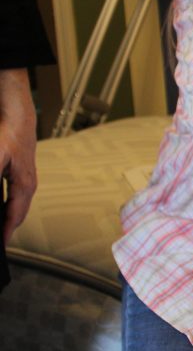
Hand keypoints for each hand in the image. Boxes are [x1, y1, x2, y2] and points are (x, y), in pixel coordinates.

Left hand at [0, 69, 38, 244]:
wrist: (18, 116)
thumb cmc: (8, 136)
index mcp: (25, 186)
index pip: (14, 217)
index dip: (5, 233)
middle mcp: (28, 185)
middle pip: (17, 215)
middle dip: (7, 230)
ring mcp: (26, 179)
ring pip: (16, 207)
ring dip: (7, 219)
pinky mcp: (20, 173)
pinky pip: (14, 197)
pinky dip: (6, 207)